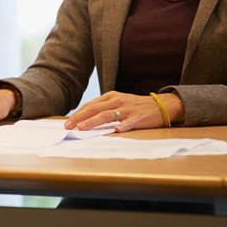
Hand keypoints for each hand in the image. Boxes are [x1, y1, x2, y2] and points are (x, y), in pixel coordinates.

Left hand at [64, 90, 183, 131]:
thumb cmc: (135, 106)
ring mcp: (127, 109)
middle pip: (94, 109)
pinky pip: (128, 122)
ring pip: (107, 115)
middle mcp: (117, 101)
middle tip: (68, 126)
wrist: (160, 105)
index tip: (67, 122)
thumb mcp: (118, 102)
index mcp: (110, 97)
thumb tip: (85, 118)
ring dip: (93, 121)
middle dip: (80, 118)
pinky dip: (122, 126)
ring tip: (82, 128)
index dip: (78, 114)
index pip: (90, 105)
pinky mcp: (138, 117)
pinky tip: (116, 130)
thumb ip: (104, 108)